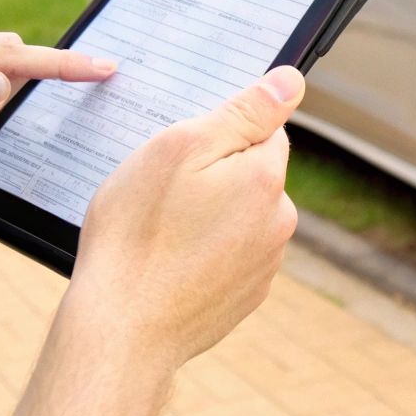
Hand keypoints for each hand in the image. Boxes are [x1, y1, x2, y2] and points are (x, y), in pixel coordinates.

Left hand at [0, 31, 116, 250]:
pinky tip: (29, 91)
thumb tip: (0, 83)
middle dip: (53, 61)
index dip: (56, 63)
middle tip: (104, 78)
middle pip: (3, 47)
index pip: (0, 58)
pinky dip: (10, 75)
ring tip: (79, 83)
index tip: (102, 67)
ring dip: (33, 68)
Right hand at [1, 66, 303, 415]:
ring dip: (208, 215)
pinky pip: (227, 257)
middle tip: (161, 193)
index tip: (182, 151)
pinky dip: (202, 254)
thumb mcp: (180, 149)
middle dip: (215, 174)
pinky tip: (165, 264)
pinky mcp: (243, 298)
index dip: (219, 133)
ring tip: (158, 232)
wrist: (122, 333)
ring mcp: (264, 266)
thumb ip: (243, 113)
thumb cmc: (139, 234)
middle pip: (252, 174)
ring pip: (239, 217)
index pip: (263, 130)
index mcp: (267, 179)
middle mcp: (279, 223)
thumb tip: (293, 81)